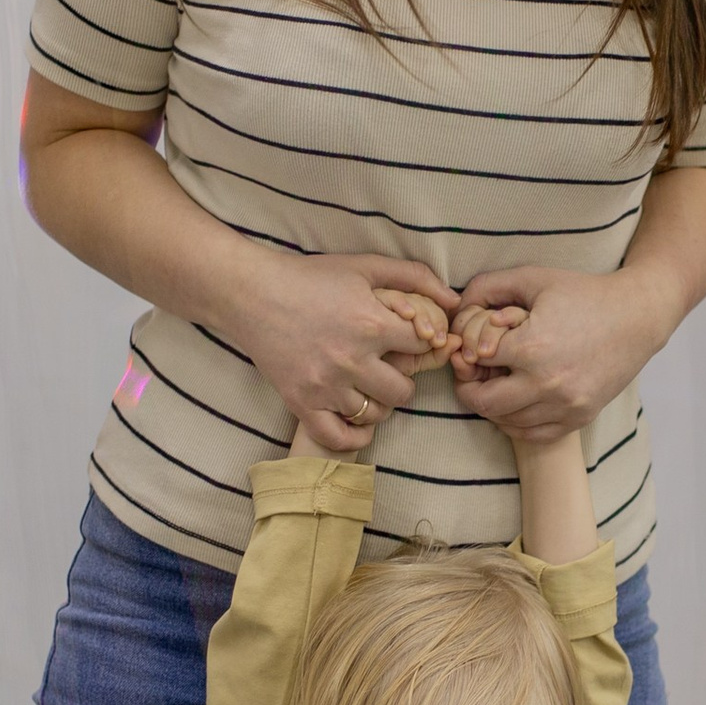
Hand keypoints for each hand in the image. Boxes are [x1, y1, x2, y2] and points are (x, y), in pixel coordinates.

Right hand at [227, 251, 451, 456]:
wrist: (251, 294)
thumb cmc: (311, 277)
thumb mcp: (364, 266)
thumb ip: (414, 277)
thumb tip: (454, 300)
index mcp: (370, 323)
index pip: (424, 348)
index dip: (425, 343)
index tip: (411, 340)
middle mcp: (351, 360)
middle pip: (405, 391)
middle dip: (404, 378)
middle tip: (389, 366)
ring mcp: (325, 386)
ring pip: (376, 415)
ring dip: (378, 403)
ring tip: (367, 386)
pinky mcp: (301, 403)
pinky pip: (340, 438)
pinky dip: (354, 435)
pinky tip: (356, 418)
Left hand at [445, 263, 668, 444]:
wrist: (637, 317)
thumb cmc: (585, 294)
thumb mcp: (533, 279)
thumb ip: (489, 286)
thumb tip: (458, 305)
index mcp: (532, 347)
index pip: (475, 361)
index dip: (465, 354)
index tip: (467, 350)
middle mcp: (547, 383)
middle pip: (484, 403)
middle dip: (469, 388)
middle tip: (471, 375)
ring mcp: (566, 405)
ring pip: (506, 422)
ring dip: (492, 407)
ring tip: (496, 384)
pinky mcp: (580, 417)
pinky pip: (534, 434)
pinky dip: (516, 423)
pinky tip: (515, 404)